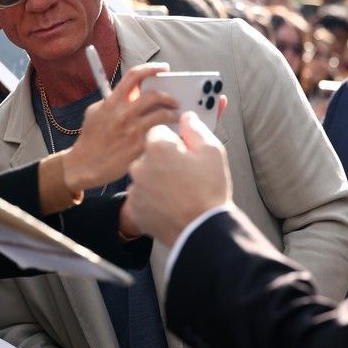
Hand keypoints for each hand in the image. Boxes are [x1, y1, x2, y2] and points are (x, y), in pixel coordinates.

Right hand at [60, 63, 178, 193]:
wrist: (85, 165)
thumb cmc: (91, 138)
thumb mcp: (95, 112)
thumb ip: (112, 100)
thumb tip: (133, 93)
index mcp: (112, 102)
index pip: (134, 76)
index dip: (151, 68)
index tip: (163, 68)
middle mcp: (122, 114)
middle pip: (154, 95)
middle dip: (169, 96)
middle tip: (174, 101)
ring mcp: (132, 131)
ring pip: (162, 115)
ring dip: (172, 115)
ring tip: (175, 117)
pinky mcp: (139, 147)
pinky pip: (160, 136)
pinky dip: (168, 134)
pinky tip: (170, 136)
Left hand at [122, 109, 232, 246]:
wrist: (203, 230)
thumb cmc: (209, 189)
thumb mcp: (212, 152)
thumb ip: (196, 129)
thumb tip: (187, 117)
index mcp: (157, 147)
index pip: (159, 133)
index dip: (173, 142)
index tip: (184, 153)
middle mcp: (140, 165)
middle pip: (150, 155)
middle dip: (163, 161)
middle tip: (183, 176)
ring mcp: (135, 188)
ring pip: (145, 176)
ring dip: (157, 180)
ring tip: (178, 193)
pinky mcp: (135, 207)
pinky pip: (142, 196)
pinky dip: (152, 199)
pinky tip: (169, 205)